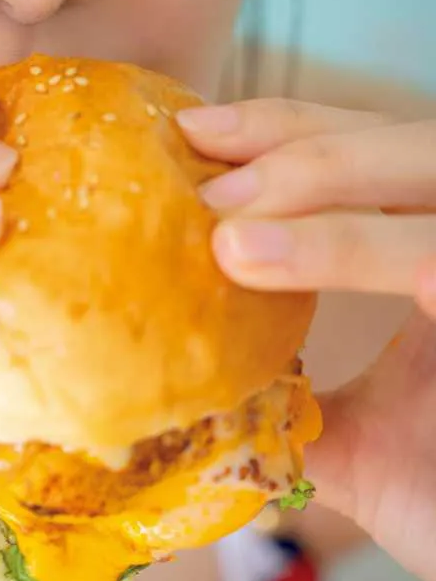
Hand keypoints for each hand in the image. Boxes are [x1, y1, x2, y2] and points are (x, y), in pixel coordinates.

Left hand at [179, 97, 435, 580]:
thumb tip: (171, 391)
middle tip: (200, 158)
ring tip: (224, 222)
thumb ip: (281, 405)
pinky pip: (435, 258)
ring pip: (432, 173)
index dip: (293, 131)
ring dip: (322, 181)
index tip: (193, 133)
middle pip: (412, 140)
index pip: (380, 156)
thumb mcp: (352, 449)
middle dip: (301, 139)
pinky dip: (349, 245)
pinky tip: (257, 256)